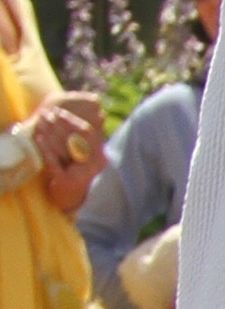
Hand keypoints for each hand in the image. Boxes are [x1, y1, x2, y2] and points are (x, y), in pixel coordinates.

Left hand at [22, 91, 103, 210]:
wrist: (73, 197)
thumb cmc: (80, 171)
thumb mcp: (90, 154)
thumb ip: (95, 136)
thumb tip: (101, 114)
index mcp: (99, 156)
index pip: (88, 132)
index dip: (72, 120)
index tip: (59, 111)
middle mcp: (93, 164)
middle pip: (74, 138)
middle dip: (58, 124)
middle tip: (46, 114)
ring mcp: (81, 173)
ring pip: (63, 148)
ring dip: (50, 133)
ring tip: (40, 122)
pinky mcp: (67, 180)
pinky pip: (54, 162)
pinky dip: (45, 149)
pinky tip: (39, 138)